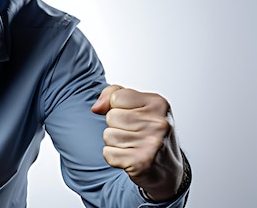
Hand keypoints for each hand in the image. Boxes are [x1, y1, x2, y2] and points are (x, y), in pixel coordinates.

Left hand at [91, 85, 183, 200]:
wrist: (167, 169)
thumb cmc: (148, 132)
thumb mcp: (137, 105)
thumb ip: (113, 94)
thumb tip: (96, 108)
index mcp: (158, 103)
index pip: (116, 96)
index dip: (117, 107)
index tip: (133, 116)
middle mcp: (158, 123)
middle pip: (111, 116)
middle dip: (116, 126)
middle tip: (134, 134)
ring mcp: (151, 144)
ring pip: (108, 135)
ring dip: (115, 142)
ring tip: (133, 145)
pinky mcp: (141, 162)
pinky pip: (108, 153)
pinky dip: (114, 157)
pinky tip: (130, 157)